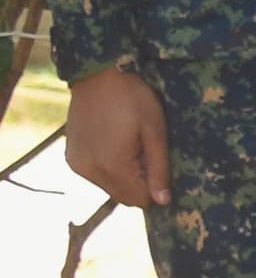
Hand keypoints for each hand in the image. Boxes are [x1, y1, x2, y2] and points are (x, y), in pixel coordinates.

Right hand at [65, 65, 168, 209]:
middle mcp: (89, 172)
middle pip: (122, 196)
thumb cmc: (133, 99)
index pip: (138, 200)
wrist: (97, 76)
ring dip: (123, 174)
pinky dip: (108, 166)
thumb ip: (159, 168)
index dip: (154, 187)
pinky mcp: (71, 157)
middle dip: (139, 182)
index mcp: (112, 167)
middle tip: (145, 150)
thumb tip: (163, 202)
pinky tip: (113, 142)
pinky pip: (95, 174)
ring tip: (129, 142)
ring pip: (109, 186)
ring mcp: (77, 165)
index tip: (158, 163)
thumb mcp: (155, 131)